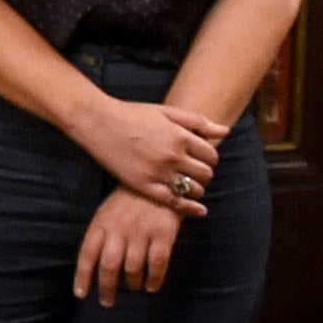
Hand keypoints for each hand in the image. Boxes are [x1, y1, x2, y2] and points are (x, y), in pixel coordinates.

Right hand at [65, 92, 225, 213]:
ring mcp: (158, 172)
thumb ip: (197, 121)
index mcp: (180, 136)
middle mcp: (173, 155)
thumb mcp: (166, 112)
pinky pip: (174, 202)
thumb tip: (225, 131)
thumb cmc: (131, 114)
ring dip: (197, 189)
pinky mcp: (144, 185)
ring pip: (193, 189)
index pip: (211, 155)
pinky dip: (189, 208)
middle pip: (205, 173)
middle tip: (196, 173)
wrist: (98, 121)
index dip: (210, 159)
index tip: (203, 160)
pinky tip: (198, 210)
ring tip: (190, 186)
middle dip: (205, 174)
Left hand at [70, 188, 180, 300]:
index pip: (87, 254)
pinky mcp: (164, 233)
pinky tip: (152, 286)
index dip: (83, 276)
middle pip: (108, 265)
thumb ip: (100, 237)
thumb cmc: (129, 201)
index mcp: (101, 224)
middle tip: (107, 302)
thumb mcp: (107, 213)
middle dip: (106, 288)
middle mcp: (119, 229)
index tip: (81, 294)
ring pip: (132, 268)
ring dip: (132, 283)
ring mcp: (142, 232)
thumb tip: (93, 267)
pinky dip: (154, 279)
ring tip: (133, 287)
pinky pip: (158, 263)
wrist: (161, 180)